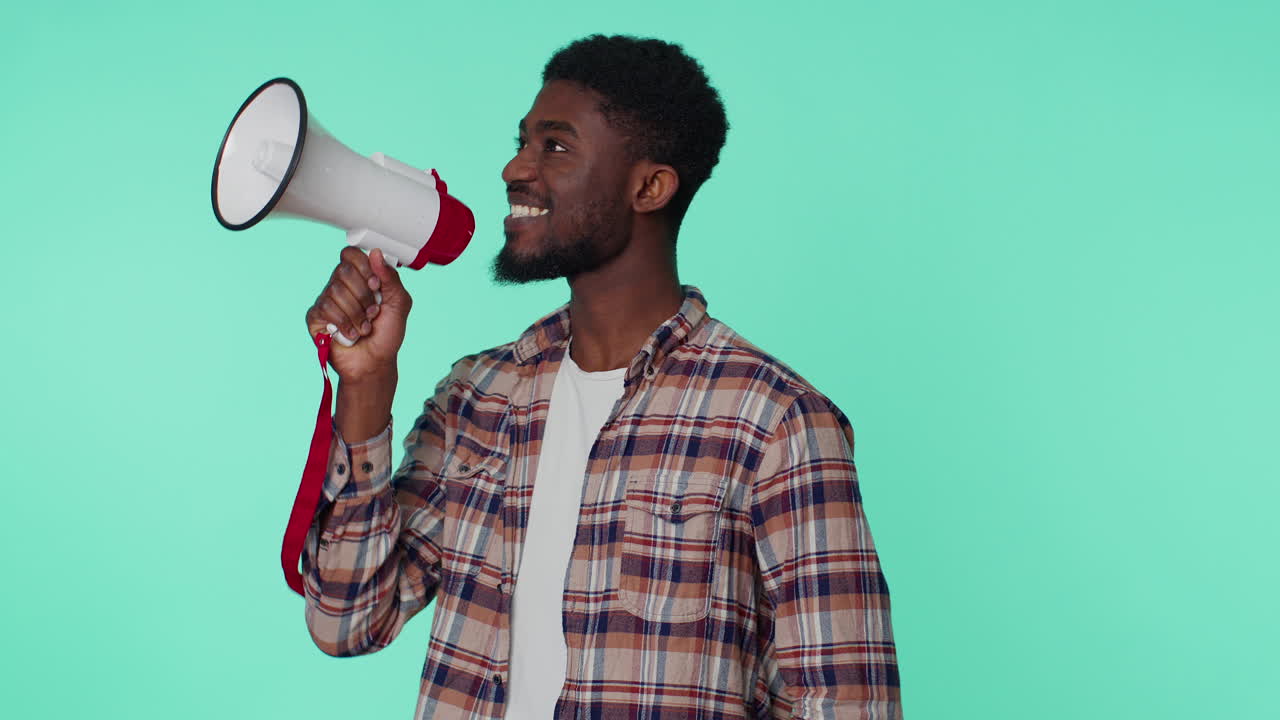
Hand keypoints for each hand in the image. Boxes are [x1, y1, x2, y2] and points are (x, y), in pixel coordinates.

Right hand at [305, 247, 411, 380]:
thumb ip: (391, 277)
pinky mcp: (316, 317)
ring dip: (356, 314)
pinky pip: (326, 308)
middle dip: (364, 295)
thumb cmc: (387, 334)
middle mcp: (340, 285)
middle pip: (343, 271)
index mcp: (359, 277)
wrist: (375, 362)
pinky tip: (350, 334)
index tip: (376, 286)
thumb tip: (375, 253)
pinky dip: (344, 323)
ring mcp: (326, 300)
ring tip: (364, 328)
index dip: (364, 268)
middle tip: (373, 312)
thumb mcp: (399, 303)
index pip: (351, 254)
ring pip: (335, 291)